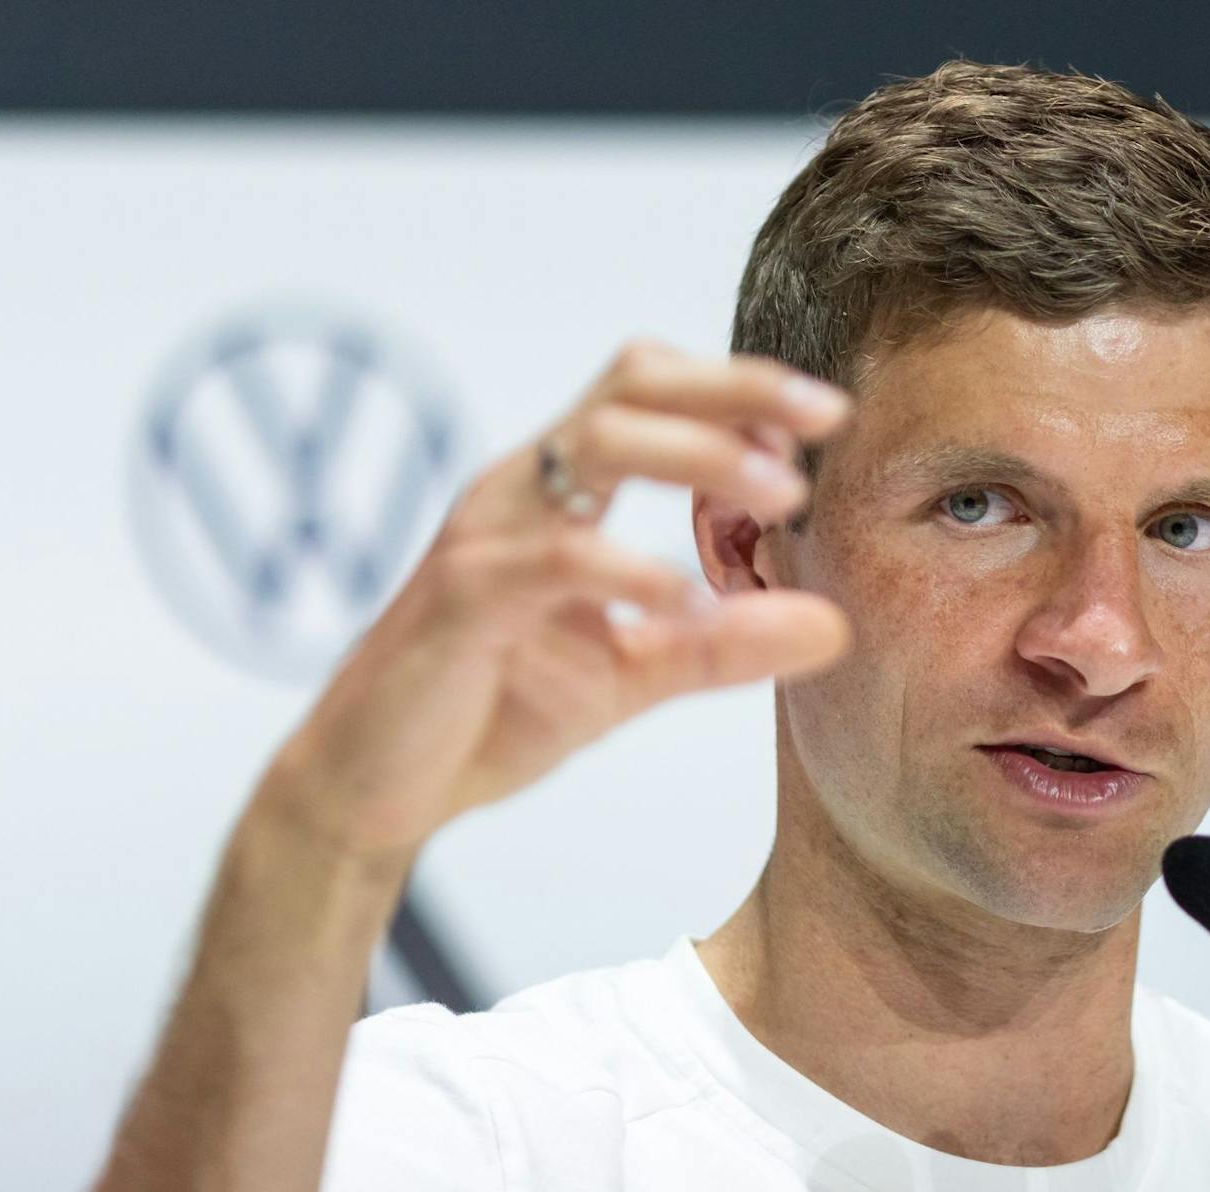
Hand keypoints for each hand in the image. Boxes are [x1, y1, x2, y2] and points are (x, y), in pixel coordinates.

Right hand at [257, 340, 852, 873]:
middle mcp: (521, 490)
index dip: (737, 390)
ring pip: (597, 443)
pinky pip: (554, 558)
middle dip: (735, 390)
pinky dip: (630, 571)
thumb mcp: (633, 674)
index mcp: (557, 492)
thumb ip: (723, 645)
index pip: (649, 394)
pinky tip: (686, 600)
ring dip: (700, 456)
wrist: (376, 787)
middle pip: (631, 387)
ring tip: (779, 500)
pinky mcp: (461, 598)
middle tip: (823, 422)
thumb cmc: (493, 711)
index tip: (822, 423)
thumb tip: (833, 626)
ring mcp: (486, 536)